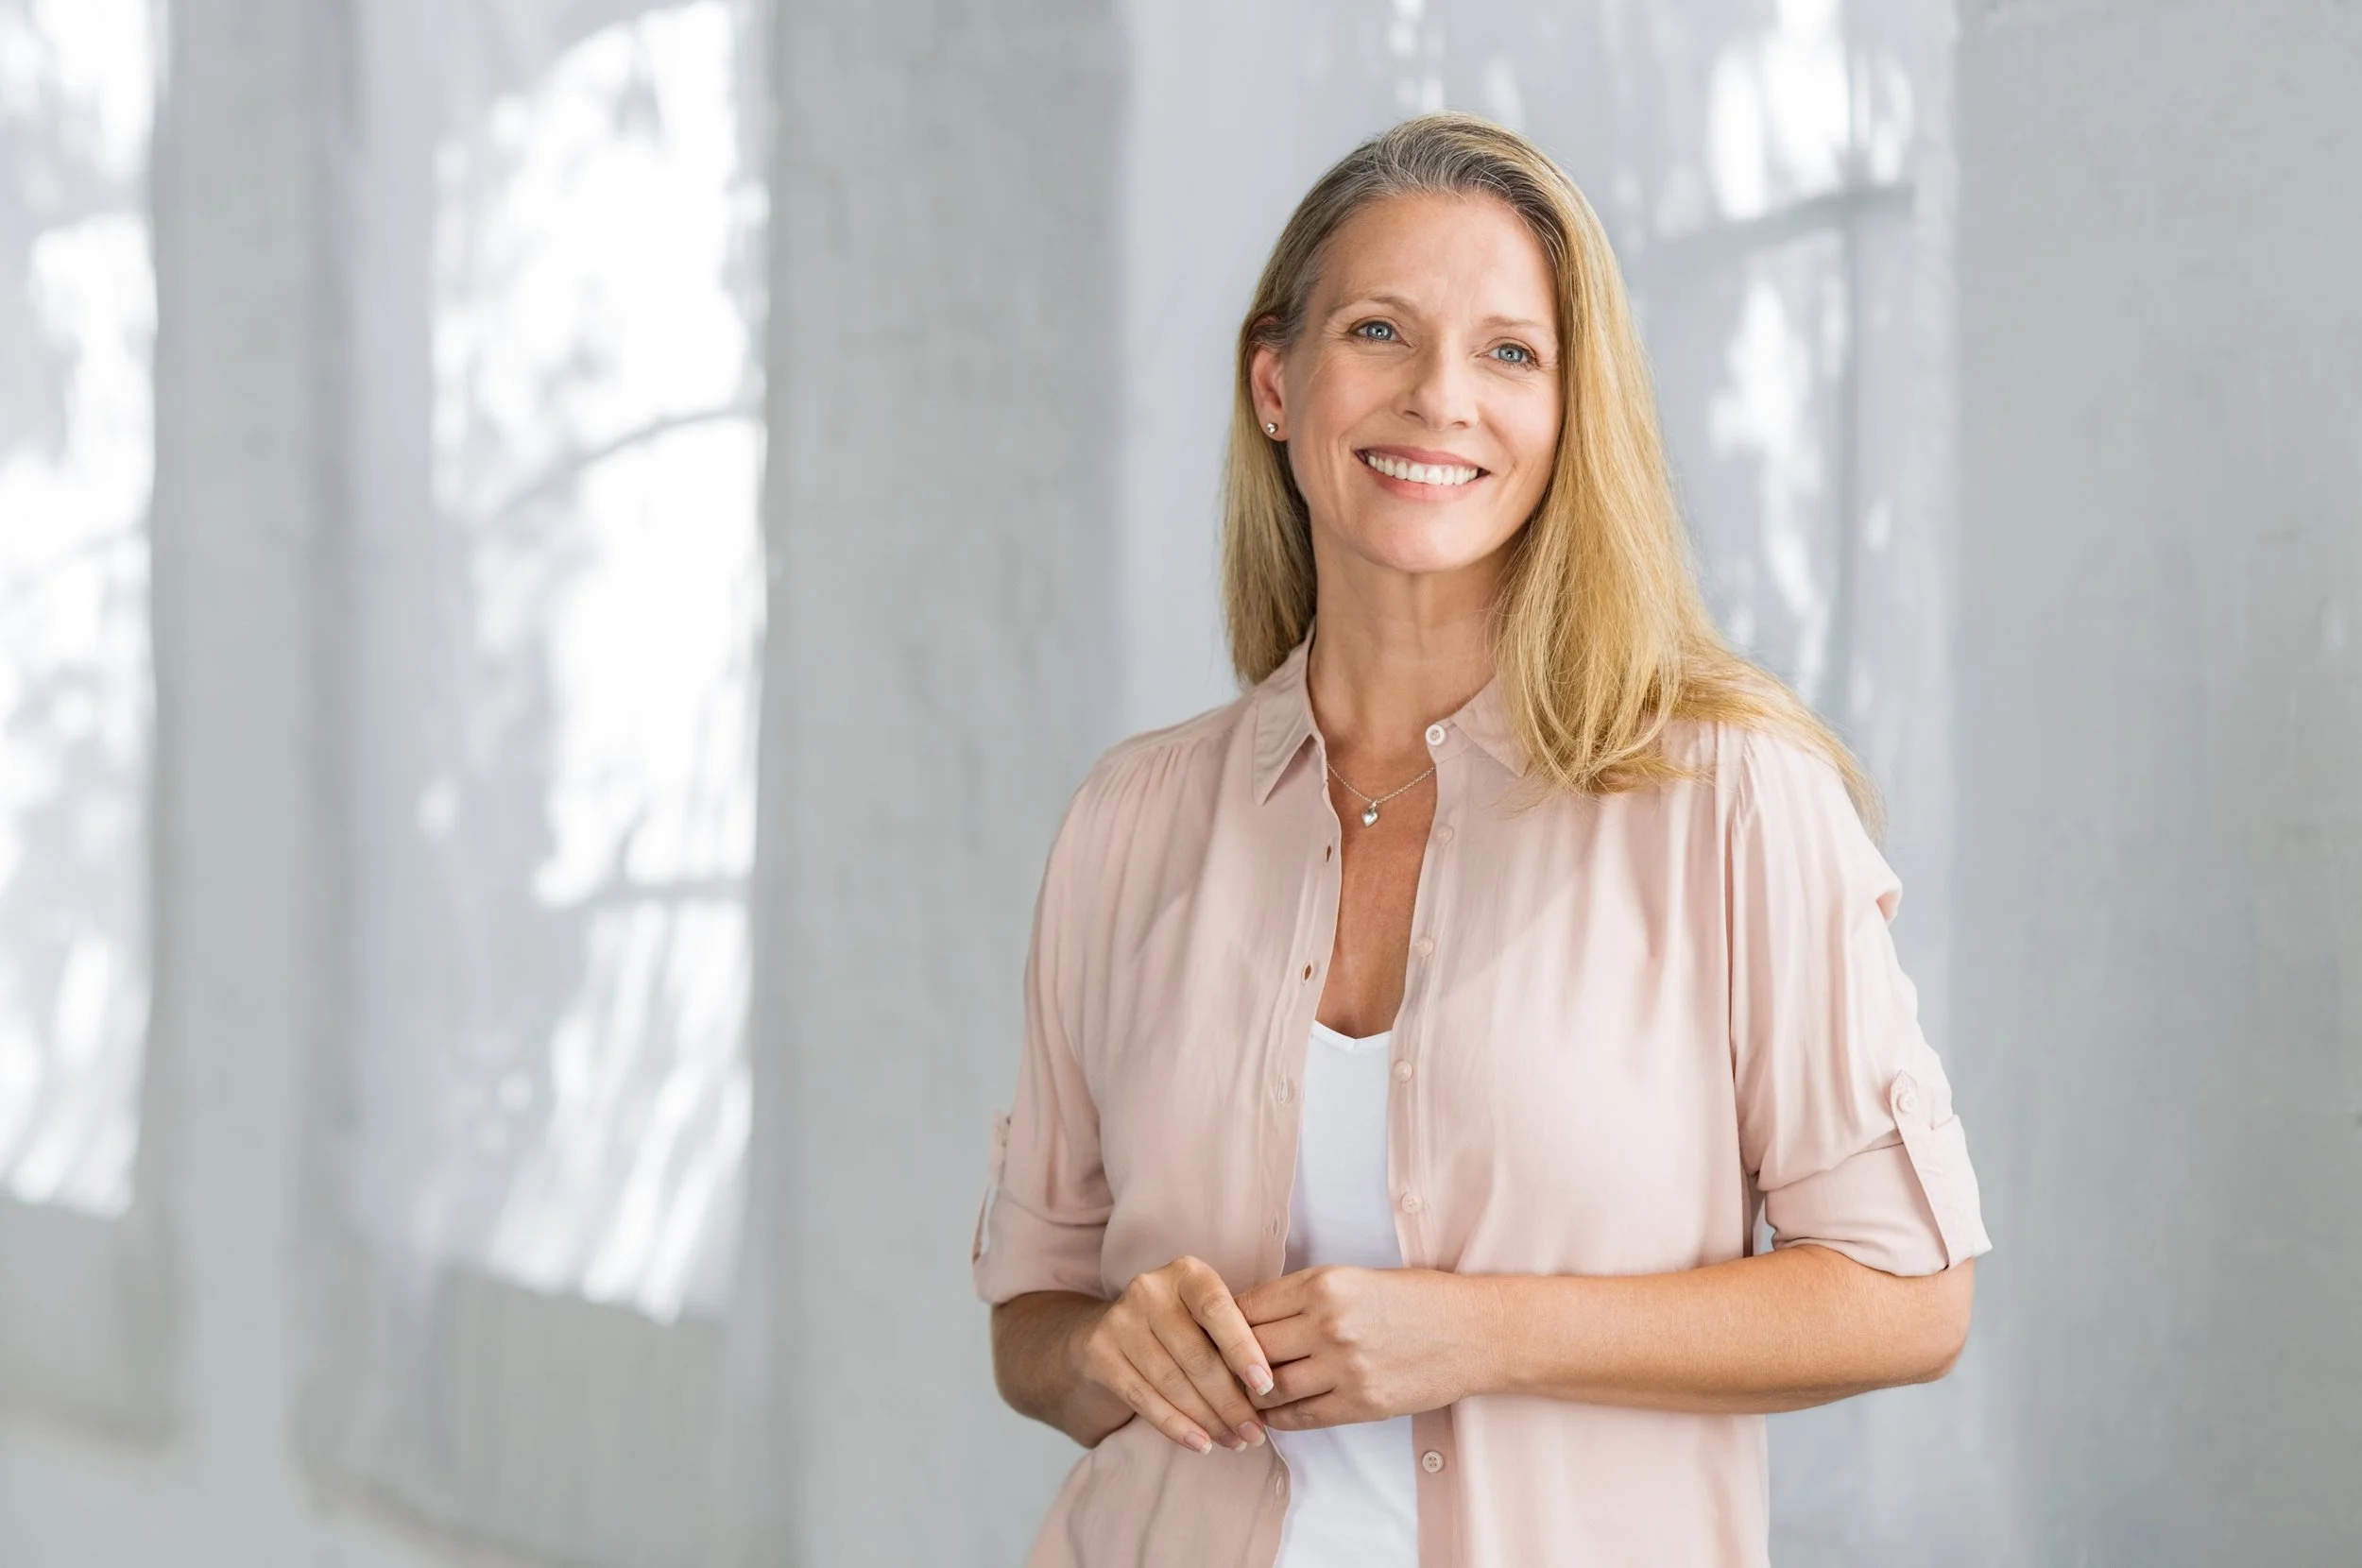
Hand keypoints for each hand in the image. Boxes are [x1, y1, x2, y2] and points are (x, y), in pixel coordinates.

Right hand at [1069, 1256, 1277, 1453]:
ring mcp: (1119, 1320)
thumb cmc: (1176, 1326)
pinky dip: (1176, 1426)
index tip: (1266, 1387)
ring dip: (1208, 1420)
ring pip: (1172, 1382)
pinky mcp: (1099, 1353)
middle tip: (1255, 1433)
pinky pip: (1143, 1398)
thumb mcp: (1203, 1316)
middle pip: (1196, 1355)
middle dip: (1231, 1401)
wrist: (1104, 1330)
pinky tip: (1201, 1443)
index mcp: (1185, 1273)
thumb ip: (1231, 1338)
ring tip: (1235, 1442)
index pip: (1218, 1310)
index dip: (1243, 1350)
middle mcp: (1149, 1290)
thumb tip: (1268, 1391)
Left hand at [1236, 1266, 1485, 1430]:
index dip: (1224, 1323)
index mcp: (1325, 1283)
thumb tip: (1248, 1317)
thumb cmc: (1416, 1299)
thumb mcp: (1355, 1278)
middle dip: (1229, 1361)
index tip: (1214, 1333)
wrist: (1475, 1332)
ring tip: (1242, 1395)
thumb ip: (1304, 1297)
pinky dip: (1277, 1417)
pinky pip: (1300, 1416)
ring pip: (1270, 1387)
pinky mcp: (1362, 1403)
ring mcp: (1345, 1366)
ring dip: (1251, 1395)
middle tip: (1216, 1370)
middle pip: (1251, 1348)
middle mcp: (1329, 1323)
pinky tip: (1270, 1414)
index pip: (1248, 1307)